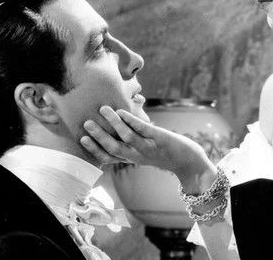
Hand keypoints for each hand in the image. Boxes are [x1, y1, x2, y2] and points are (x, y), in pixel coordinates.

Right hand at [82, 106, 215, 186]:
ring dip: (114, 124)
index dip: (95, 149)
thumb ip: (131, 142)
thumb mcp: (144, 151)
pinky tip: (122, 111)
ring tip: (103, 110)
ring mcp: (149, 148)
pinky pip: (144, 130)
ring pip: (127, 137)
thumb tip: (117, 123)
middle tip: (86, 123)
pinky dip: (132, 121)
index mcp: (132, 158)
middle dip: (99, 136)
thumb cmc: (165, 153)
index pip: (110, 157)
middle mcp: (138, 156)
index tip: (82, 139)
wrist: (190, 161)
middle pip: (115, 148)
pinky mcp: (161, 139)